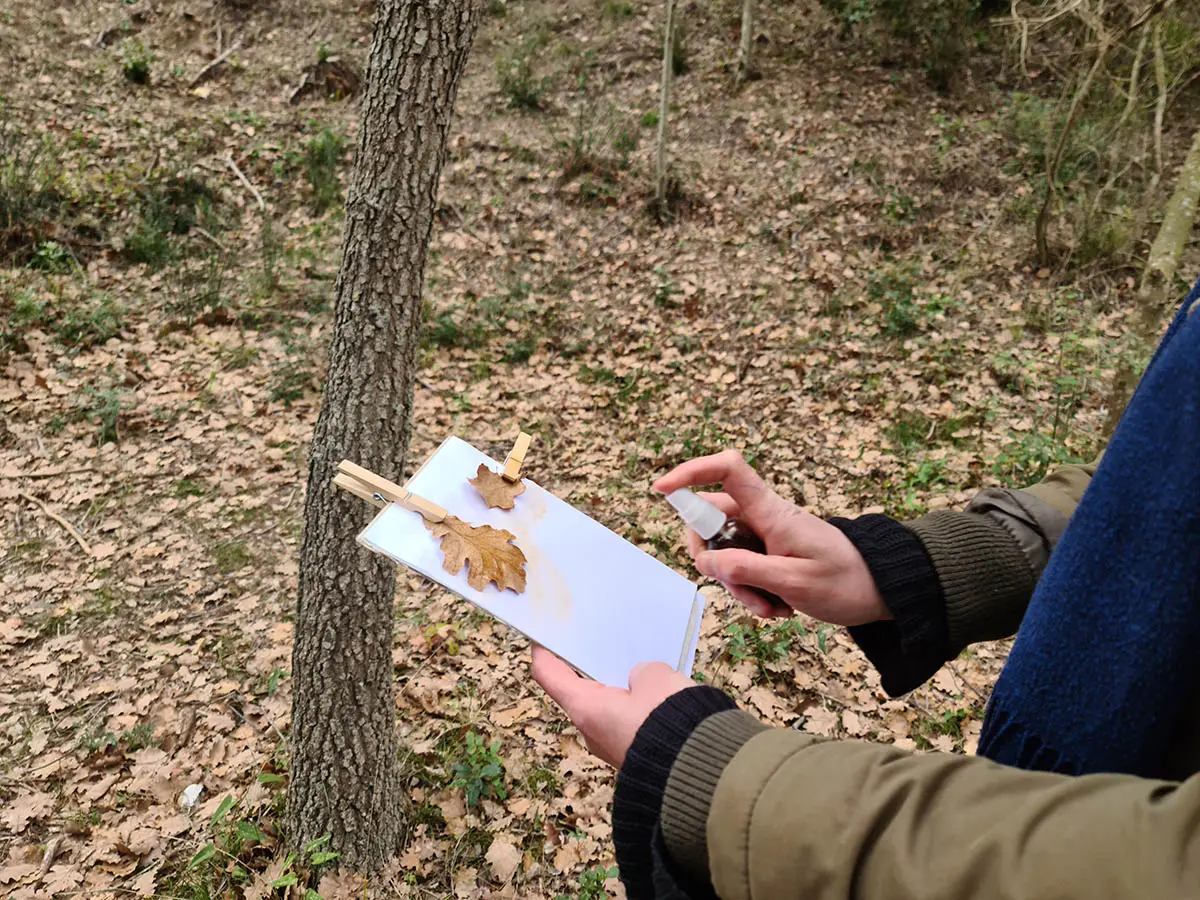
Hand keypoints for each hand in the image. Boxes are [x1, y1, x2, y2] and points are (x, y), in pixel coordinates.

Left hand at [531, 645, 696, 767]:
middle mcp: (592, 732)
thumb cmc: (669, 720)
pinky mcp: (635, 754)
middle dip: (592, 668)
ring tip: (639, 665)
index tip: (544, 634)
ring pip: (609, 708)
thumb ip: (642, 672)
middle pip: (581, 691)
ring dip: (621, 689)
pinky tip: (659, 692)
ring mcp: (613, 747)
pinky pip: (629, 722)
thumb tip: (640, 682)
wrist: (699, 771)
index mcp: (586, 709)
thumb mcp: (655, 678)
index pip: (550, 675)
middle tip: (602, 641)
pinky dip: (638, 706)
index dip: (544, 651)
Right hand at [653, 449, 887, 625]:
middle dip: (713, 560)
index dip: (692, 471)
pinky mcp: (767, 555)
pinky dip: (750, 592)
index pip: (728, 471)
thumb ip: (749, 570)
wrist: (880, 592)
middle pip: (710, 521)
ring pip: (723, 553)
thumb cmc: (847, 582)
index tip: (662, 490)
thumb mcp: (796, 582)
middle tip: (740, 588)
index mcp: (772, 512)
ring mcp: (764, 536)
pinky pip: (740, 569)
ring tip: (771, 607)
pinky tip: (778, 606)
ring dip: (737, 585)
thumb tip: (707, 563)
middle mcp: (763, 517)